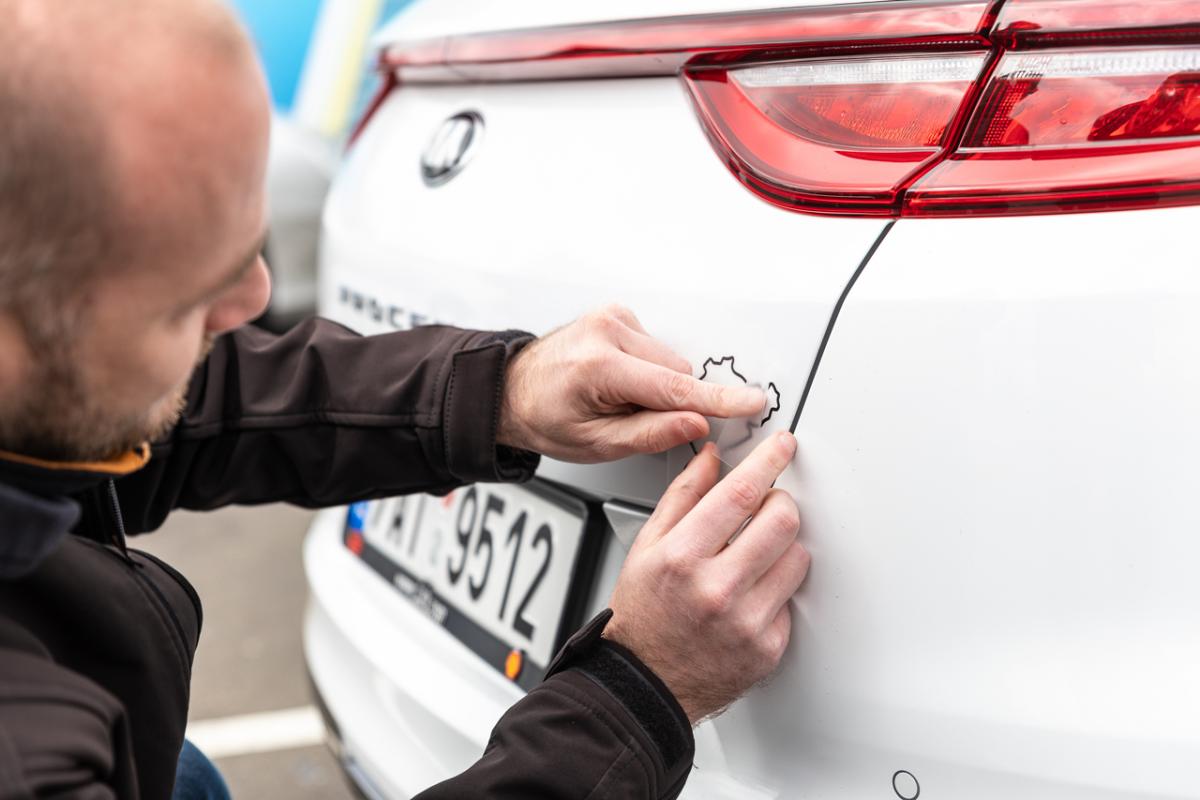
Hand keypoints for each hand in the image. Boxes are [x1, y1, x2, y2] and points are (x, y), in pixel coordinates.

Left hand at [498, 306, 764, 462]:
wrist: (511, 390)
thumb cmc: (544, 417)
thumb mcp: (594, 444)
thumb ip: (649, 434)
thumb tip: (696, 424)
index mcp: (599, 365)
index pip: (674, 387)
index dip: (719, 400)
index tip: (752, 402)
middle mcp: (607, 331)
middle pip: (676, 374)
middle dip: (667, 402)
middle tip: (629, 418)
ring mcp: (613, 318)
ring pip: (670, 362)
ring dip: (655, 386)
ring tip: (617, 399)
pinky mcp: (618, 314)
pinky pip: (657, 350)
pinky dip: (646, 370)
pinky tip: (618, 381)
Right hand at [603, 433, 808, 723]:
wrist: (646, 682)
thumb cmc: (643, 615)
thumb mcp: (647, 547)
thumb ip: (682, 496)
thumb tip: (711, 458)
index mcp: (681, 557)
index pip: (740, 493)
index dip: (768, 461)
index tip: (782, 447)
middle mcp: (716, 589)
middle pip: (782, 521)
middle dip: (781, 503)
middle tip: (770, 505)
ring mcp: (746, 621)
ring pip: (797, 557)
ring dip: (783, 547)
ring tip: (754, 557)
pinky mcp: (768, 647)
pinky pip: (793, 599)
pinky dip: (777, 590)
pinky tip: (750, 596)